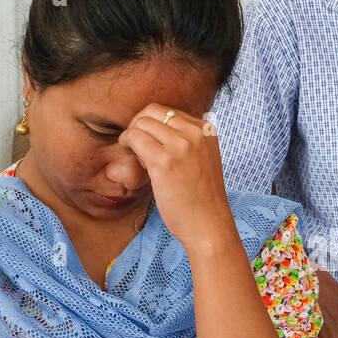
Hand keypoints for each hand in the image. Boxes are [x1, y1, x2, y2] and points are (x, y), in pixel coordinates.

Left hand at [117, 104, 239, 251]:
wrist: (209, 225)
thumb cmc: (201, 198)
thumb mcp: (202, 159)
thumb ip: (187, 141)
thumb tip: (153, 128)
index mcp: (206, 130)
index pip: (168, 111)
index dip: (152, 126)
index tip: (151, 144)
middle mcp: (196, 132)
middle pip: (152, 111)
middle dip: (139, 126)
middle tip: (138, 148)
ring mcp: (181, 145)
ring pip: (141, 123)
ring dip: (132, 137)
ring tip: (139, 158)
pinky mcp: (165, 160)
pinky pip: (134, 138)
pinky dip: (127, 145)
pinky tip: (135, 161)